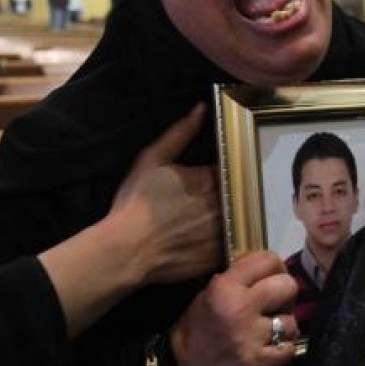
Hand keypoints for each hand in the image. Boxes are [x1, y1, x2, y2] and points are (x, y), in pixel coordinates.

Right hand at [108, 103, 221, 285]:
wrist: (126, 251)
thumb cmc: (136, 203)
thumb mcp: (152, 159)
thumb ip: (180, 133)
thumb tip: (202, 109)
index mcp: (210, 178)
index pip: (232, 168)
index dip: (227, 169)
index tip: (219, 172)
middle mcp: (223, 204)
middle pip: (238, 193)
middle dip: (230, 191)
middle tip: (211, 196)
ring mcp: (223, 232)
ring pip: (238, 217)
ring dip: (231, 214)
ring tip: (211, 217)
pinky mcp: (220, 255)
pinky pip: (232, 242)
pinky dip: (226, 238)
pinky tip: (209, 238)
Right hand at [171, 251, 299, 365]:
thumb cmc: (195, 330)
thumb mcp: (207, 294)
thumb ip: (237, 280)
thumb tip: (266, 272)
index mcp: (225, 287)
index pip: (267, 260)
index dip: (275, 267)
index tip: (272, 277)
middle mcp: (240, 308)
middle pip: (288, 286)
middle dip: (284, 295)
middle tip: (275, 304)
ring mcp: (252, 338)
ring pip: (292, 321)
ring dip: (284, 326)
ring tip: (269, 331)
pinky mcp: (261, 363)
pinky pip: (290, 348)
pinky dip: (283, 348)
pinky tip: (270, 348)